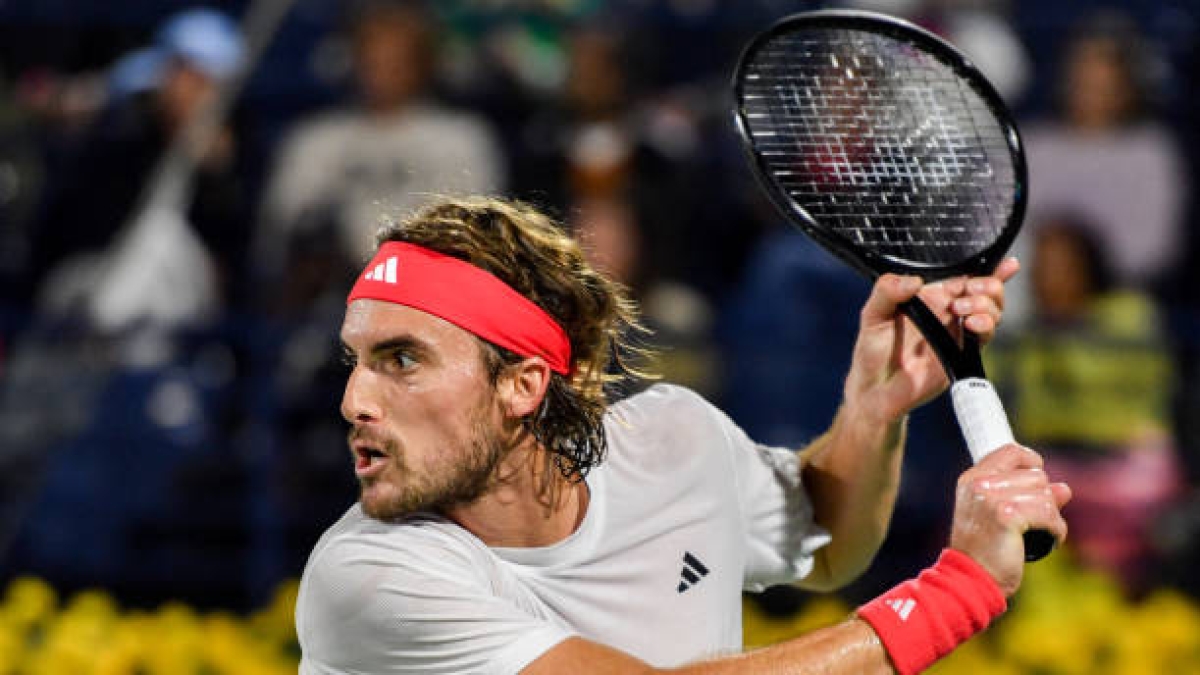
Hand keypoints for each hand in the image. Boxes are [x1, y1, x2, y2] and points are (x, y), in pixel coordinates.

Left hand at [842, 257, 1019, 424]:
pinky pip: (984, 337)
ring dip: (986, 305)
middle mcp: (947, 312)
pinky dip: (985, 326)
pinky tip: (972, 324)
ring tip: (962, 309)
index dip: (983, 267)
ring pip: (990, 311)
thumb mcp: (872, 315)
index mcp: (929, 297)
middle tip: (972, 289)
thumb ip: (887, 292)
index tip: (998, 263)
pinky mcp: (961, 355)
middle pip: (985, 291)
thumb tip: (913, 281)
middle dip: (988, 284)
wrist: (875, 390)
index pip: (962, 275)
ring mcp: (956, 333)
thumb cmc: (872, 350)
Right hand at [949, 444, 1070, 595]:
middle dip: (1045, 498)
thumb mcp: (1001, 516)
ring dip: (1052, 517)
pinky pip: (1049, 515)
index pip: (1011, 452)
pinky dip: (1056, 530)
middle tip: (1037, 521)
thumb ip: (1028, 496)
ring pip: (1046, 495)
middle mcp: (980, 484)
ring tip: (1042, 533)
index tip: (1040, 481)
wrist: (971, 579)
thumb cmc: (985, 551)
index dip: (1032, 462)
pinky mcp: (1007, 514)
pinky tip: (1050, 541)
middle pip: (1036, 475)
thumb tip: (1064, 488)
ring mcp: (992, 497)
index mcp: (973, 479)